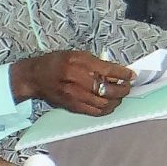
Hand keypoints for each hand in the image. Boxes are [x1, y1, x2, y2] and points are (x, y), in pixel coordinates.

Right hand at [11, 50, 134, 114]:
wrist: (34, 77)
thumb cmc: (55, 62)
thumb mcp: (75, 54)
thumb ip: (94, 62)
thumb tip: (115, 71)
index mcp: (77, 63)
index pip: (107, 70)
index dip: (123, 74)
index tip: (132, 75)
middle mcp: (76, 80)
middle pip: (107, 89)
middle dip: (122, 89)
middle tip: (127, 86)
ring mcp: (74, 96)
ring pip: (104, 103)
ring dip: (116, 101)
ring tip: (120, 96)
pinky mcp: (72, 106)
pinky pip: (95, 111)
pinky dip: (106, 109)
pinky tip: (110, 104)